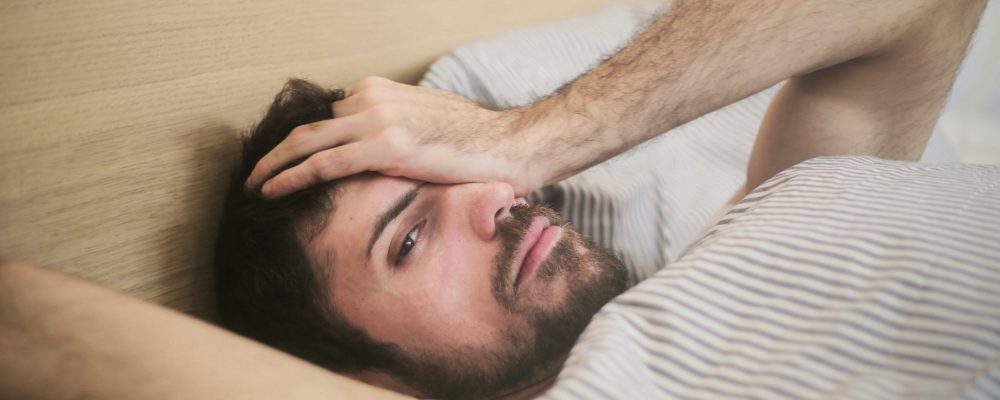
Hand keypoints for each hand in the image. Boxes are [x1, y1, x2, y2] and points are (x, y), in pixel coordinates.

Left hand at [246, 77, 545, 197]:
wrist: (512, 145)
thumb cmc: (475, 143)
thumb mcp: (425, 125)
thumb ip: (393, 130)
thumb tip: (373, 155)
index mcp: (380, 92)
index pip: (326, 116)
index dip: (299, 141)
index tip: (282, 161)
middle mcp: (373, 98)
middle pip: (307, 124)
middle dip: (276, 151)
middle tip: (254, 174)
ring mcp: (378, 120)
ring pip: (306, 141)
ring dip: (273, 165)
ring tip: (254, 186)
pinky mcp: (386, 147)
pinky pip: (324, 163)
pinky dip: (291, 177)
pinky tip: (271, 192)